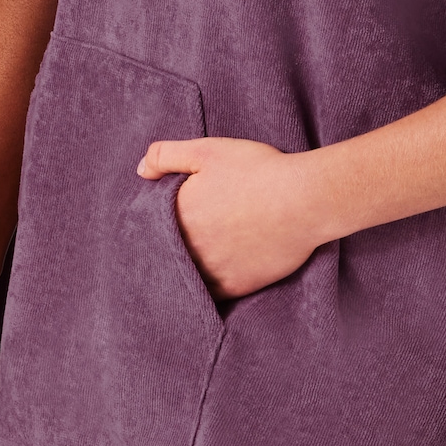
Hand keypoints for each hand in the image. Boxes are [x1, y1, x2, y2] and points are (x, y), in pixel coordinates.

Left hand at [138, 137, 323, 301]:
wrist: (305, 200)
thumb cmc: (259, 171)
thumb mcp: (208, 150)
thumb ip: (166, 156)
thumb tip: (140, 171)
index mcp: (177, 216)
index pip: (150, 229)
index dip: (156, 227)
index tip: (163, 225)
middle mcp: (188, 248)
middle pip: (167, 255)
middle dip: (170, 250)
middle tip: (177, 246)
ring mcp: (211, 271)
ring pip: (186, 278)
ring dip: (186, 272)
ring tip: (195, 263)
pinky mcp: (236, 287)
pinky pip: (211, 295)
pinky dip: (208, 288)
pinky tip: (211, 278)